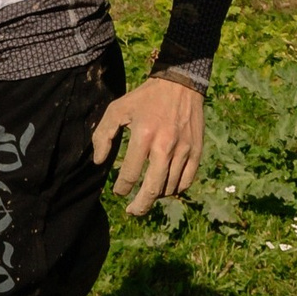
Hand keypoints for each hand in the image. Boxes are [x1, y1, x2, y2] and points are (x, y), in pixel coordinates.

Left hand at [94, 75, 207, 218]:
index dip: (122, 188)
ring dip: (156, 196)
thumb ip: (103, 135)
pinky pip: (186, 180)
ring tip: (147, 196)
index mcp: (143, 135)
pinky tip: (166, 188)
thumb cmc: (145, 98)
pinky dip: (175, 189)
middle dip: (140, 206)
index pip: (130, 174)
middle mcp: (165, 145)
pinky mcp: (197, 151)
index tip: (119, 191)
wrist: (180, 84)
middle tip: (132, 211)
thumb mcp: (117, 109)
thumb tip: (99, 162)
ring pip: (169, 187)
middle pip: (152, 189)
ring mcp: (184, 150)